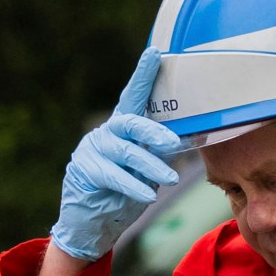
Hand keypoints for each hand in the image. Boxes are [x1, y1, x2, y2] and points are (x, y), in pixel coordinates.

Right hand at [52, 49, 184, 261]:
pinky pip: (113, 176)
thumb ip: (161, 151)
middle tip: (174, 143)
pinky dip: (133, 185)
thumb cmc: (125, 191)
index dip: (143, 75)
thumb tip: (191, 137)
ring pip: (124, 152)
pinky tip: (148, 195)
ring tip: (170, 179)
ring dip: (150, 165)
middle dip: (154, 131)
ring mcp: (92, 151)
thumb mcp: (147, 169)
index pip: (134, 98)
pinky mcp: (84, 171)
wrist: (92, 222)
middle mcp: (107, 134)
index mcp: (123, 128)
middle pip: (129, 122)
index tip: (155, 53)